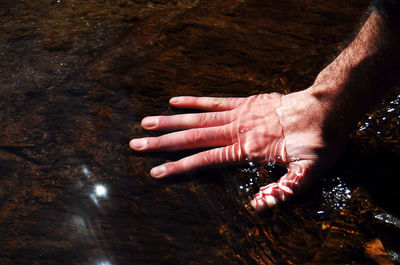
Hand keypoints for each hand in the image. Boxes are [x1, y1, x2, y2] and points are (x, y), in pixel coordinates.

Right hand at [130, 90, 344, 210]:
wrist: (328, 108)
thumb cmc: (318, 142)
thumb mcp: (308, 173)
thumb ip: (283, 190)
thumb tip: (258, 205)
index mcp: (247, 150)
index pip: (205, 161)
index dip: (178, 167)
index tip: (156, 171)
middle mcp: (237, 131)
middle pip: (192, 138)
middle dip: (162, 143)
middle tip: (136, 143)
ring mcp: (238, 114)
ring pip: (198, 119)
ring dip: (170, 121)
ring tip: (146, 123)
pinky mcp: (244, 102)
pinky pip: (214, 100)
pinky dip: (193, 101)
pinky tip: (175, 100)